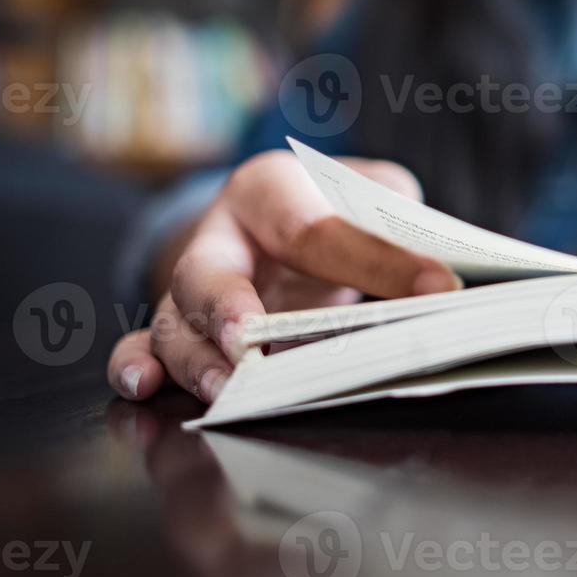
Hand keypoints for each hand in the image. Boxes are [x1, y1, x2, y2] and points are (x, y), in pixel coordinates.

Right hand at [107, 150, 461, 402]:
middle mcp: (220, 235)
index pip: (319, 227)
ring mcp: (190, 285)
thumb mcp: (374, 195)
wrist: (280, 213)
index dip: (378, 261)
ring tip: (223, 389)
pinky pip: (141, 344)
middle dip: (227, 309)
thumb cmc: (335, 204)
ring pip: (173, 322)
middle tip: (251, 343)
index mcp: (271, 187)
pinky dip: (133, 366)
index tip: (438, 288)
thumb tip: (443, 279)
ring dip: (194, 361)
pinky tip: (143, 385)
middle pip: (206, 271)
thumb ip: (399, 225)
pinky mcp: (179, 326)